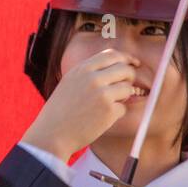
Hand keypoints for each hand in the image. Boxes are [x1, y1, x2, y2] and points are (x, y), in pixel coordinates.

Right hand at [21, 48, 143, 160]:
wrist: (54, 131)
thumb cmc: (62, 109)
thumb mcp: (71, 81)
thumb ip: (90, 72)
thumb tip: (115, 66)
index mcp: (83, 68)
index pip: (112, 55)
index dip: (126, 58)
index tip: (134, 63)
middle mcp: (93, 78)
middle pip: (125, 69)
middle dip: (130, 78)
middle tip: (126, 86)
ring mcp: (102, 94)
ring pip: (128, 88)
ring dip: (124, 97)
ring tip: (109, 104)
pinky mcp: (109, 111)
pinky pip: (124, 108)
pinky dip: (117, 113)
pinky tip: (103, 117)